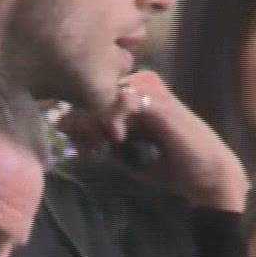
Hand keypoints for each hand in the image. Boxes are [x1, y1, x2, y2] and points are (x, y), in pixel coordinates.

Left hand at [53, 70, 248, 211]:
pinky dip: (112, 119)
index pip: (82, 91)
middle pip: (87, 90)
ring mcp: (149, 87)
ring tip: (104, 145)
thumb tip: (55, 117)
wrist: (200, 174)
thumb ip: (86, 132)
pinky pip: (121, 99)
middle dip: (82, 122)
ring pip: (100, 93)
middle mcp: (136, 82)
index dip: (74, 118)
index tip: (84, 144)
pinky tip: (117, 138)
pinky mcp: (160, 99)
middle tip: (94, 148)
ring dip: (95, 122)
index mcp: (125, 90)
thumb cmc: (157, 160)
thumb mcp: (112, 148)